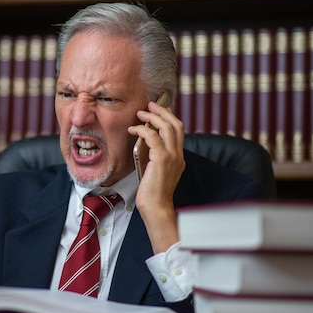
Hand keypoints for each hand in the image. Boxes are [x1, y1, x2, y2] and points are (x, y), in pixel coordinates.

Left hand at [127, 101, 184, 252]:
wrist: (156, 207)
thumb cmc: (152, 193)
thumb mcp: (155, 171)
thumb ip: (154, 158)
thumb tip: (144, 143)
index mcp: (178, 158)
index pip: (179, 131)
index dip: (170, 117)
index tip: (161, 109)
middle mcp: (178, 155)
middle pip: (175, 124)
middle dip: (163, 111)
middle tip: (150, 105)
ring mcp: (172, 157)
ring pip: (166, 127)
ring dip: (152, 117)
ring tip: (140, 114)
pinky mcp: (161, 159)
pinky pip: (152, 137)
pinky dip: (142, 129)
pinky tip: (133, 130)